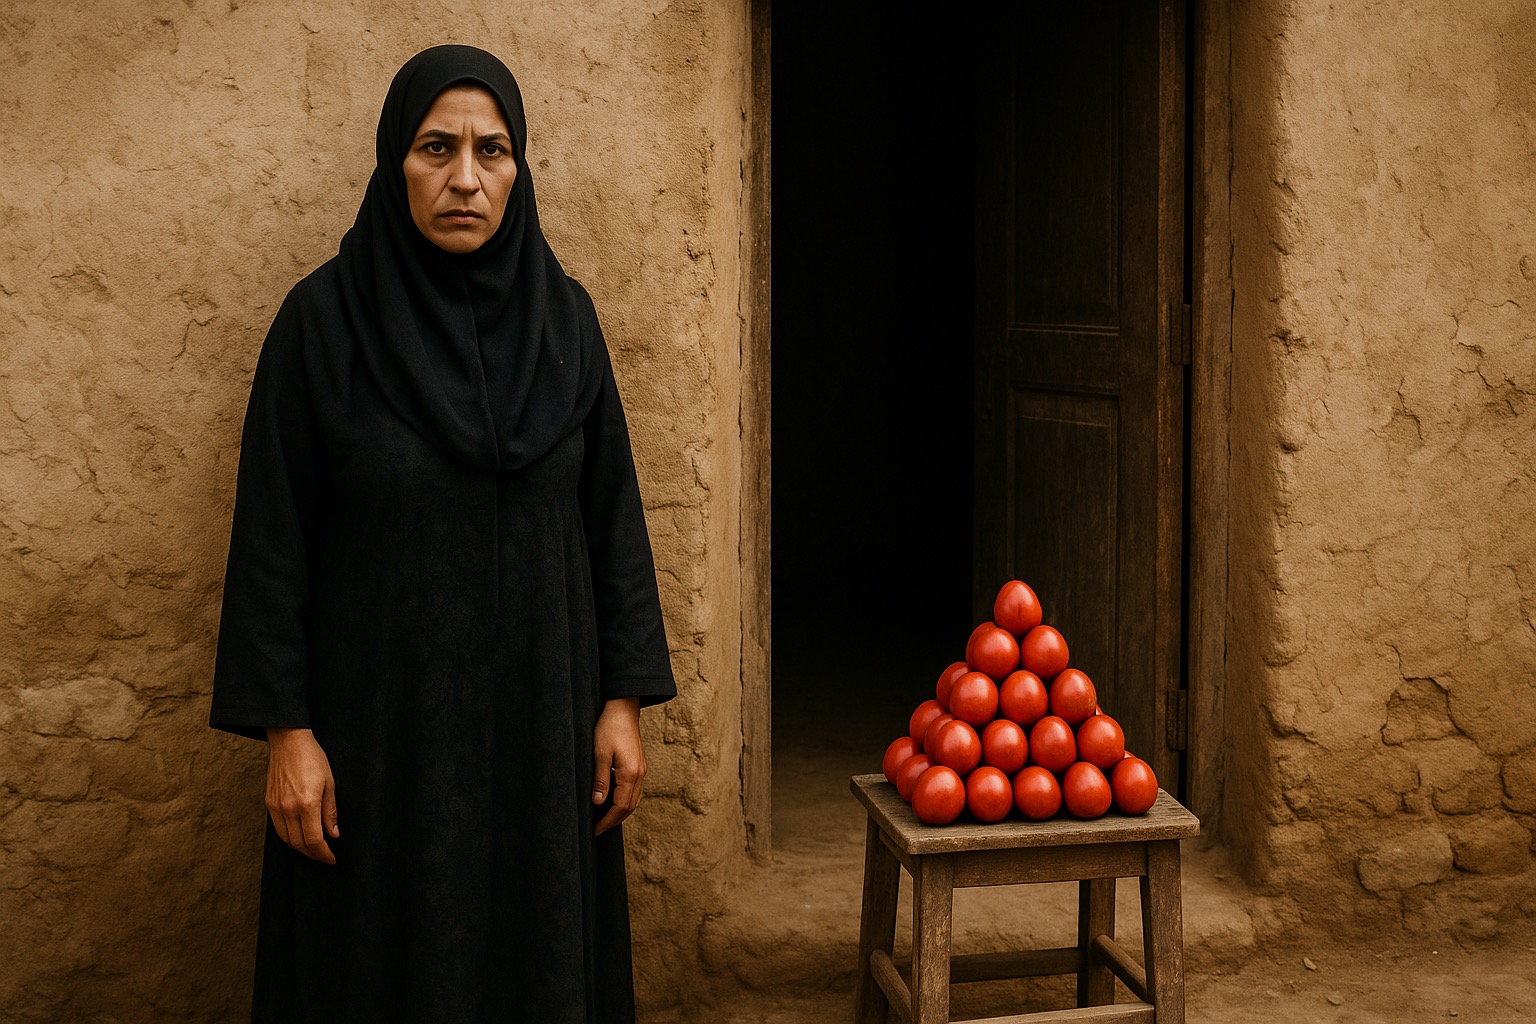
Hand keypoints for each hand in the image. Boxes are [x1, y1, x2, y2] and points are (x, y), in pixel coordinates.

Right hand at [265, 727, 339, 863]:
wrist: (288, 742)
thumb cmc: (313, 758)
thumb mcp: (329, 783)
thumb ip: (330, 811)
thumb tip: (333, 834)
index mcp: (306, 804)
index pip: (314, 840)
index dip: (323, 853)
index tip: (331, 858)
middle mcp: (288, 808)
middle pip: (299, 843)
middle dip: (313, 854)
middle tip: (325, 856)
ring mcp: (276, 807)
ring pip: (286, 839)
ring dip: (300, 848)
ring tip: (314, 849)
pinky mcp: (269, 803)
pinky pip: (278, 828)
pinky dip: (289, 837)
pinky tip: (299, 836)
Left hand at [592, 698, 644, 836]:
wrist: (623, 708)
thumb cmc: (609, 727)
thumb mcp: (600, 753)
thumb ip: (601, 779)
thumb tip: (598, 803)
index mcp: (630, 773)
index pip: (620, 806)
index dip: (607, 820)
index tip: (595, 830)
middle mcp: (640, 774)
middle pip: (630, 807)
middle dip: (614, 820)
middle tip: (598, 829)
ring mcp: (642, 770)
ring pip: (634, 800)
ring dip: (620, 812)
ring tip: (604, 820)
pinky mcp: (640, 765)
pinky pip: (634, 790)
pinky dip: (624, 801)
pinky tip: (613, 801)